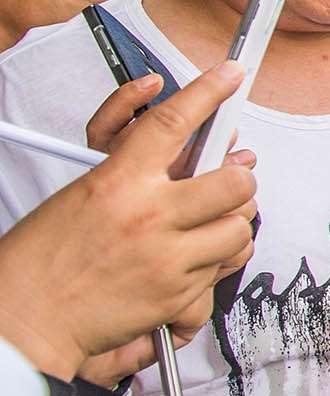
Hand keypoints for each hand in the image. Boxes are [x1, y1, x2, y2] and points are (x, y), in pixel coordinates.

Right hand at [0, 62, 258, 380]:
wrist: (26, 319)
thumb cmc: (44, 259)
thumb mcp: (84, 194)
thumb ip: (137, 172)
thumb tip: (189, 157)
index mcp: (117, 183)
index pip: (173, 123)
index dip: (208, 92)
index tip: (229, 76)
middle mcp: (149, 217)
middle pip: (232, 179)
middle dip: (238, 177)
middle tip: (228, 177)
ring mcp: (168, 257)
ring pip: (239, 225)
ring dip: (232, 220)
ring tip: (211, 221)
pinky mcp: (179, 293)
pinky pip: (226, 264)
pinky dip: (221, 255)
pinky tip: (201, 252)